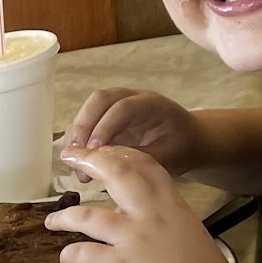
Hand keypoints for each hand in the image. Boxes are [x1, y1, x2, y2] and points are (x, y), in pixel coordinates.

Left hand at [47, 145, 244, 262]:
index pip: (147, 166)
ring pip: (87, 215)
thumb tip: (146, 227)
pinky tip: (67, 259)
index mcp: (173, 206)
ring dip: (64, 216)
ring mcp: (133, 239)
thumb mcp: (190, 239)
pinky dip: (69, 254)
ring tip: (51, 221)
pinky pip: (82, 252)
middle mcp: (151, 215)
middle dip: (90, 160)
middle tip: (71, 157)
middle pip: (117, 173)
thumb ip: (166, 226)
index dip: (122, 155)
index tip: (103, 152)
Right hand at [60, 88, 205, 178]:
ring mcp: (116, 106)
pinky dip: (77, 140)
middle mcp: (131, 98)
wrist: (187, 140)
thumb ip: (140, 158)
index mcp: (151, 104)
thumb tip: (108, 164)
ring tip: (74, 163)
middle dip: (83, 125)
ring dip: (77, 134)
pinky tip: (77, 162)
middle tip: (75, 153)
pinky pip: (86, 123)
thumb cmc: (180, 147)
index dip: (105, 127)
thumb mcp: (168, 156)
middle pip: (99, 99)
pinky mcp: (106, 119)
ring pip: (89, 110)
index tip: (93, 151)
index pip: (122, 108)